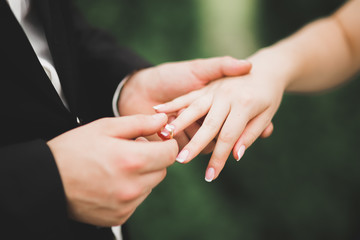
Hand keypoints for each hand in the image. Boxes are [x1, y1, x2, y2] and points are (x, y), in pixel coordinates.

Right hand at [47, 113, 177, 225]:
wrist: (47, 180)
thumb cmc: (74, 149)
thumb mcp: (105, 127)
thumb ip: (140, 123)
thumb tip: (163, 120)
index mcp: (132, 160)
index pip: (170, 153)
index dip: (165, 143)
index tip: (155, 140)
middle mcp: (132, 187)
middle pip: (162, 170)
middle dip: (153, 158)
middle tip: (130, 151)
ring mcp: (126, 205)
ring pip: (150, 186)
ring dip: (142, 175)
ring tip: (117, 167)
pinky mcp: (119, 217)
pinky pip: (137, 201)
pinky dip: (131, 191)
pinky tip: (111, 182)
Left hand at [118, 57, 251, 148]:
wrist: (138, 88)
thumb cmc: (170, 75)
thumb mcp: (198, 68)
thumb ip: (222, 66)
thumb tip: (248, 66)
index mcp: (214, 103)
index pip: (232, 117)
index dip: (238, 120)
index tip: (232, 115)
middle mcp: (206, 120)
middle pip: (221, 136)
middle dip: (212, 135)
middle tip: (198, 130)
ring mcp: (192, 132)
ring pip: (206, 144)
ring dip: (194, 138)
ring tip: (172, 125)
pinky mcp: (178, 142)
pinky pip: (187, 147)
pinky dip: (179, 139)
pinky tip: (165, 127)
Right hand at [154, 60, 285, 181]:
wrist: (266, 67)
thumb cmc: (269, 95)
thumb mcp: (267, 115)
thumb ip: (250, 134)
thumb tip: (236, 156)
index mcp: (245, 105)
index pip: (228, 137)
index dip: (219, 159)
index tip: (210, 176)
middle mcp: (227, 96)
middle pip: (209, 126)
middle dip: (194, 145)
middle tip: (181, 161)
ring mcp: (215, 90)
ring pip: (194, 108)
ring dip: (179, 124)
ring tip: (166, 137)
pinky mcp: (206, 86)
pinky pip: (187, 96)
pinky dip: (172, 103)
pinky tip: (157, 110)